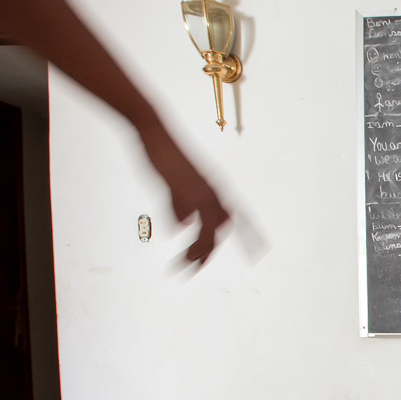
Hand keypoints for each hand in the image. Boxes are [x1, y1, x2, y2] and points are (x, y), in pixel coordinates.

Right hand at [139, 128, 230, 266]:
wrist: (153, 131)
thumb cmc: (164, 155)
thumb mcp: (175, 185)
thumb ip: (181, 205)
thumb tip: (185, 225)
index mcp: (211, 188)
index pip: (227, 218)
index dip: (241, 236)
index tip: (247, 251)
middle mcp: (210, 189)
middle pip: (217, 228)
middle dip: (207, 251)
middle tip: (196, 268)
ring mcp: (197, 188)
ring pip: (205, 226)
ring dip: (195, 249)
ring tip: (185, 265)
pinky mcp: (180, 185)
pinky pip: (185, 213)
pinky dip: (182, 229)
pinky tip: (176, 239)